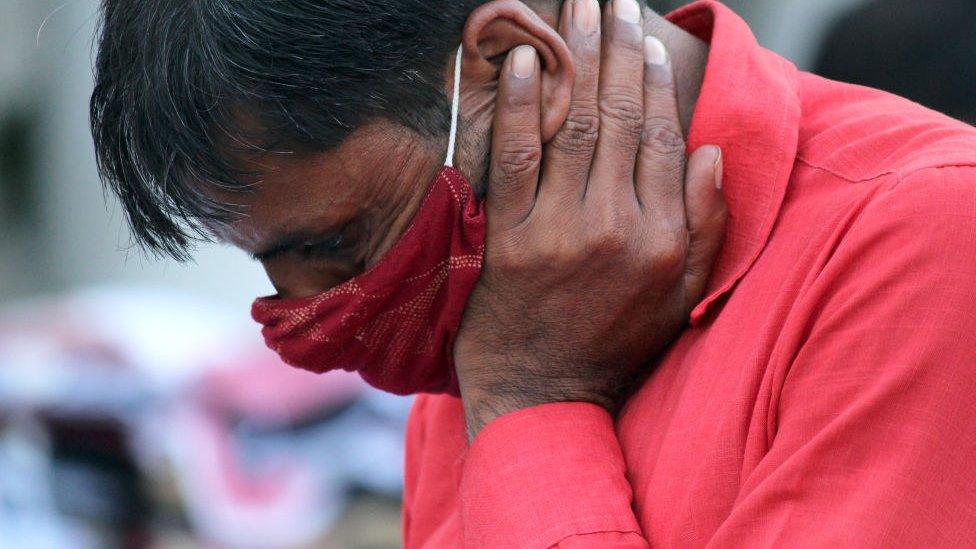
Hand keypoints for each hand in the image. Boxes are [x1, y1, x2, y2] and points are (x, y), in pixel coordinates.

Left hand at [454, 0, 726, 438]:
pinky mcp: (512, 239)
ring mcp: (561, 232)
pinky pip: (518, 157)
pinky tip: (525, 59)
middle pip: (624, 119)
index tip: (651, 42)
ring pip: (577, 125)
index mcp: (664, 239)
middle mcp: (619, 228)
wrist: (542, 392)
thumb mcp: (682, 298)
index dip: (659, 83)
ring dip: (578, 59)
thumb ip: (707, 227)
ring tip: (578, 8)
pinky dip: (523, 104)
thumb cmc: (615, 342)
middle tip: (615, 2)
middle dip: (620, 50)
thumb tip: (712, 153)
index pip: (666, 140)